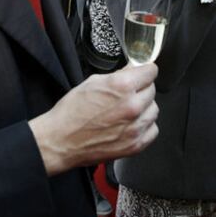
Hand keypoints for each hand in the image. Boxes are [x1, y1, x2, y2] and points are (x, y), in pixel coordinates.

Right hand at [29, 63, 158, 174]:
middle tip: (128, 92)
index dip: (144, 70)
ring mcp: (135, 128)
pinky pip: (152, 130)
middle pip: (152, 90)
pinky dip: (144, 126)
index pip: (151, 72)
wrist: (61, 140)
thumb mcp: (94, 81)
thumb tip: (133, 70)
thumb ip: (119, 75)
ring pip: (154, 110)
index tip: (142, 73)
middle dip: (142, 88)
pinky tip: (131, 124)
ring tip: (127, 110)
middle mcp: (132, 106)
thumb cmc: (72, 111)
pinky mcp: (135, 145)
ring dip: (144, 107)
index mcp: (122, 86)